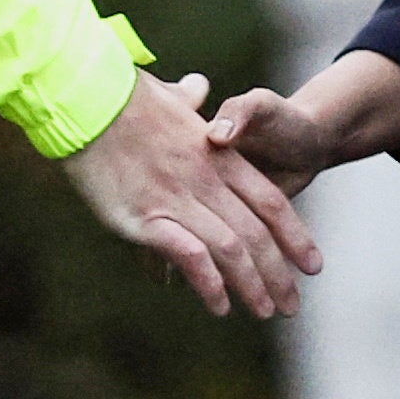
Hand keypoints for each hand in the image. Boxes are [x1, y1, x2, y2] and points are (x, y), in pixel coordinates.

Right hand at [56, 72, 320, 316]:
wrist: (86, 94)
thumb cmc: (120, 96)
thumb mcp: (166, 95)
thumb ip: (188, 99)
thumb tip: (197, 87)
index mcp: (220, 157)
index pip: (271, 204)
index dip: (295, 237)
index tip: (313, 266)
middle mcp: (207, 180)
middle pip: (257, 235)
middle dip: (278, 275)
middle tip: (291, 306)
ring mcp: (179, 198)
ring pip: (231, 249)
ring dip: (251, 286)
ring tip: (264, 311)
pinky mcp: (147, 215)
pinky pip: (190, 254)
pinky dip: (209, 282)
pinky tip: (219, 304)